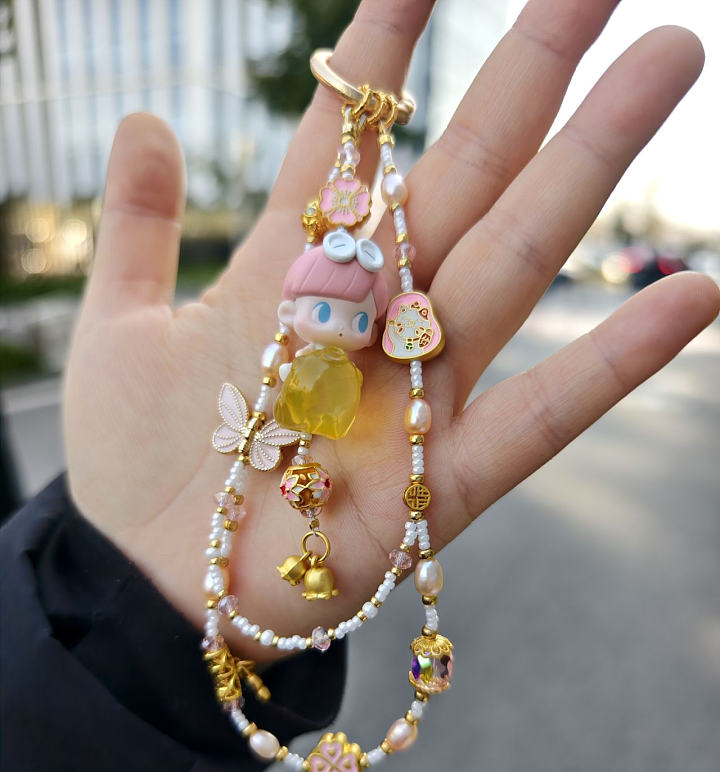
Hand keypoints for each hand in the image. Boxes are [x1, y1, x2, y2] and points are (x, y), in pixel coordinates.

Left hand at [64, 0, 719, 659]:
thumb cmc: (131, 469)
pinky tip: (695, 297)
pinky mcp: (444, 485)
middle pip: (464, 176)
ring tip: (666, 65)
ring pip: (514, 264)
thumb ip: (137, 228)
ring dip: (591, 168)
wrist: (153, 588)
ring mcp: (418, 396)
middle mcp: (373, 322)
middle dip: (531, 74)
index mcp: (294, 278)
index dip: (385, 51)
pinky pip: (542, 417)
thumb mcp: (115, 333)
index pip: (352, 139)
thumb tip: (147, 118)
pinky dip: (612, 364)